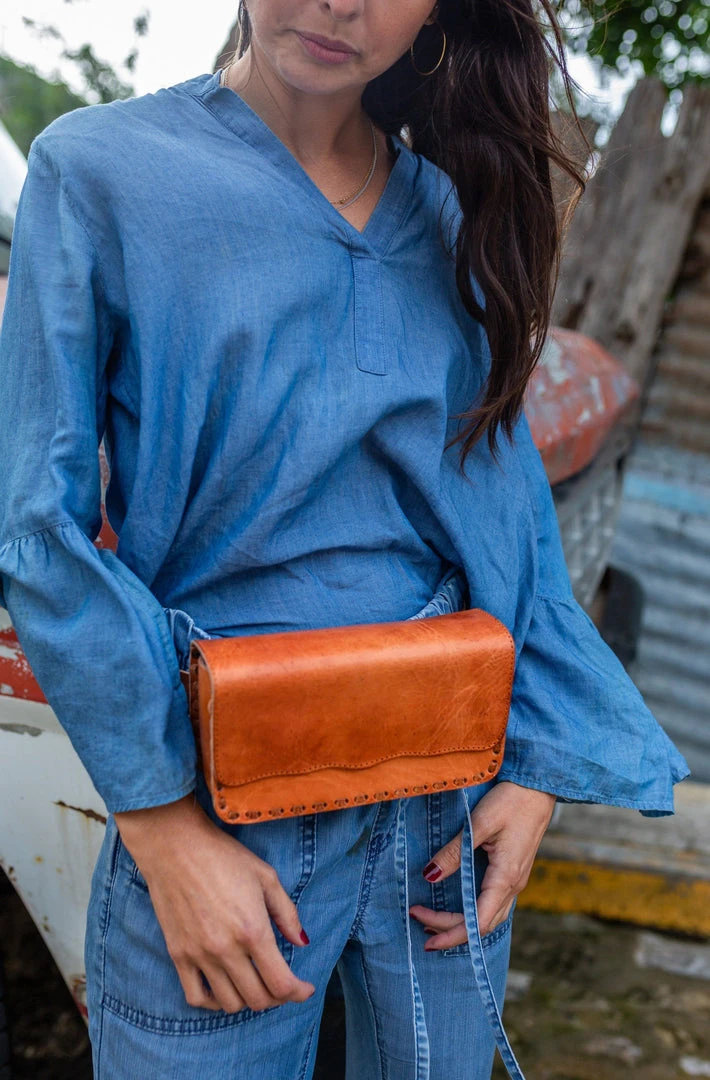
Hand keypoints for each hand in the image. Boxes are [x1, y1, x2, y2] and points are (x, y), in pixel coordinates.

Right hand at [114, 794, 315, 1013]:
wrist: (175, 846)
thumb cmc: (224, 856)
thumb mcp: (266, 877)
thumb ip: (287, 913)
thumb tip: (302, 942)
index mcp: (253, 930)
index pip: (281, 983)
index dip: (298, 992)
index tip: (305, 988)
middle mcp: (226, 949)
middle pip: (258, 999)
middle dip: (278, 997)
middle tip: (283, 984)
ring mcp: (199, 955)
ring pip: (230, 1004)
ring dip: (248, 1000)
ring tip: (255, 982)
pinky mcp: (178, 955)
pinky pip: (196, 997)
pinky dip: (214, 1002)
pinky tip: (225, 988)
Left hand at [409, 781, 556, 950]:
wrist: (539, 787)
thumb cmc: (512, 801)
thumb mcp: (479, 823)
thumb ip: (455, 852)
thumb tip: (429, 876)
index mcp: (506, 877)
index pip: (478, 922)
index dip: (452, 934)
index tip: (427, 938)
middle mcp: (513, 885)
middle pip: (482, 924)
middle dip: (450, 931)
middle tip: (418, 921)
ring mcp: (515, 879)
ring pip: (489, 917)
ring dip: (462, 924)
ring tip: (433, 923)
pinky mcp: (513, 871)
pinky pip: (494, 904)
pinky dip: (473, 912)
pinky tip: (459, 907)